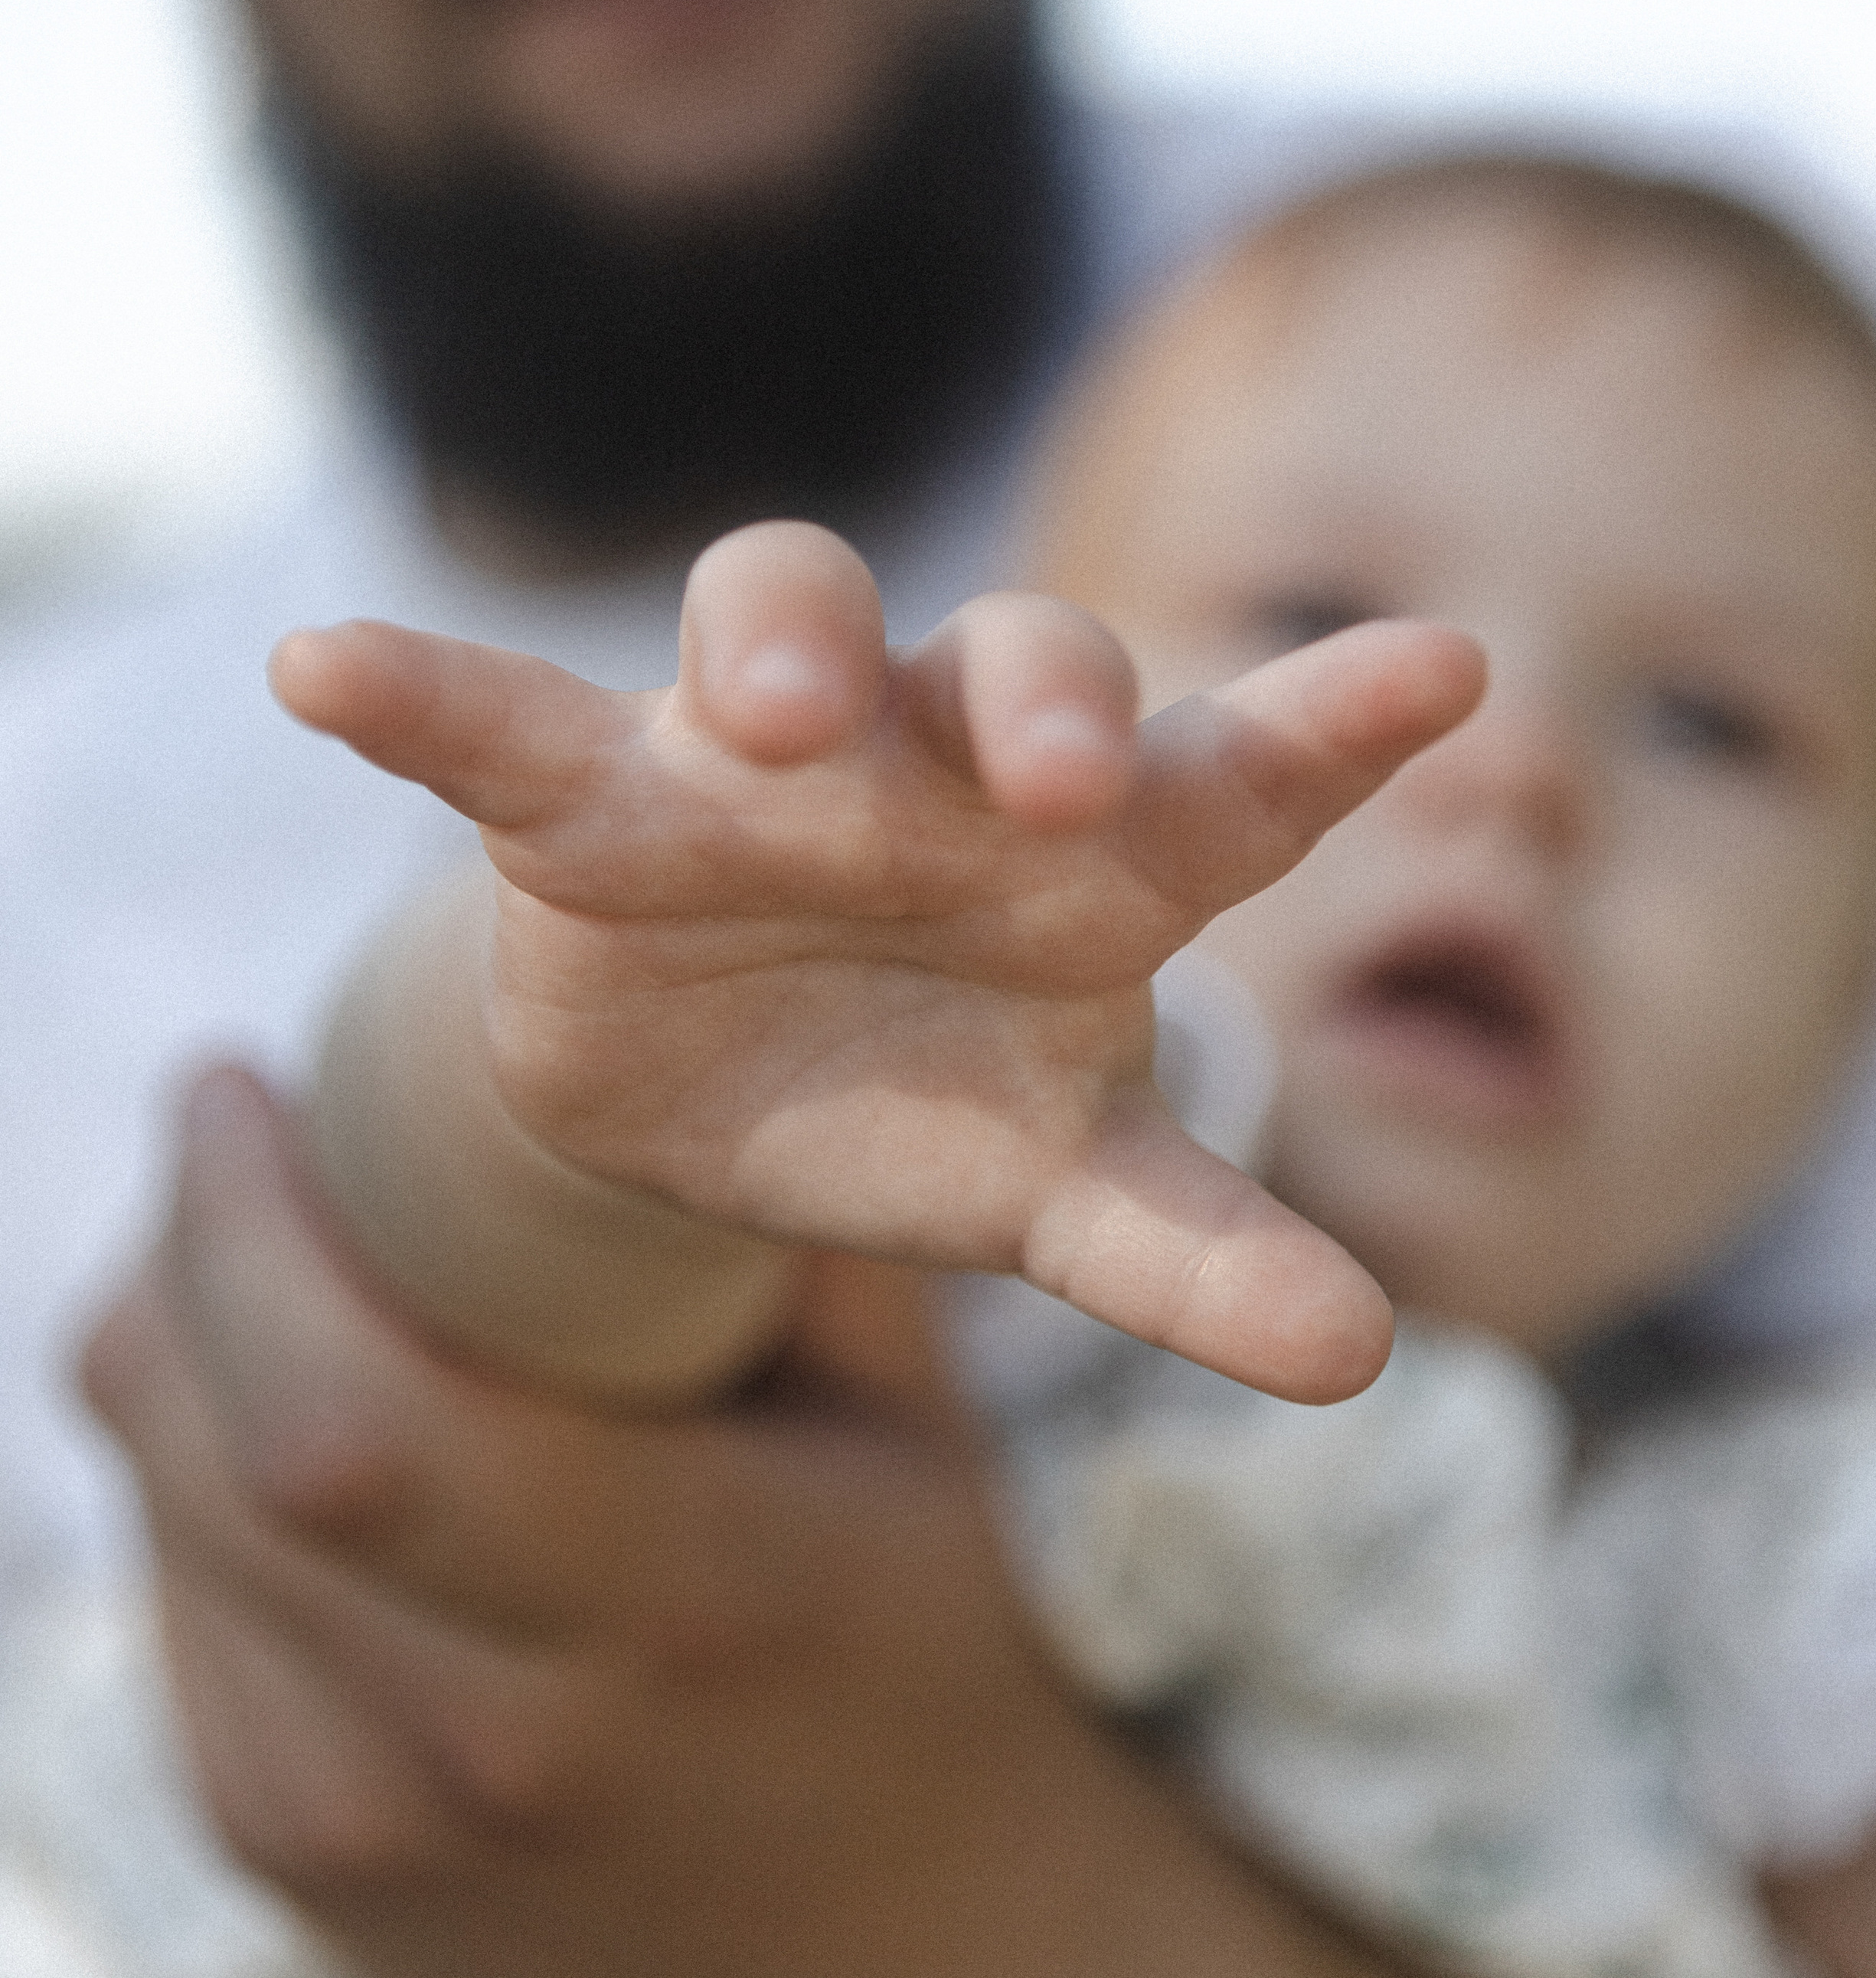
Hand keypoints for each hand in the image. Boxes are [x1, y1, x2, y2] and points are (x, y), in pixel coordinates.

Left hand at [82, 1074, 1875, 1977]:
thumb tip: (856, 1046)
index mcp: (633, 1615)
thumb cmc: (1017, 1708)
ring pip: (179, 1576)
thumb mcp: (957, 1472)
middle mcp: (477, 1756)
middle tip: (182, 1125)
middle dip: (171, 1273)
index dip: (245, 1212)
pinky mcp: (370, 1925)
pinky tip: (221, 1455)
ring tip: (181, 1254)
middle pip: (210, 1462)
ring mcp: (397, 1866)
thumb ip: (879, 1280)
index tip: (235, 1053)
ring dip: (160, 1400)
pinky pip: (206, 1697)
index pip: (331, 1396)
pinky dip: (188, 1551)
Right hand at [273, 519, 1482, 1400]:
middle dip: (1037, 698)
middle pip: (1011, 667)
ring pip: (785, 620)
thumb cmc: (934, 1100)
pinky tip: (318, 667)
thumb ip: (1198, 1255)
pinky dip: (419, 694)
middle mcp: (946, 764)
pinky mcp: (588, 799)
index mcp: (1101, 853)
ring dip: (786, 644)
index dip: (1340, 719)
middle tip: (1064, 784)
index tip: (1455, 671)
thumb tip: (1365, 1356)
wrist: (724, 1082)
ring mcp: (761, 764)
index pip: (1240, 770)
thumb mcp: (1067, 1189)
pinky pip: (498, 722)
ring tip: (770, 716)